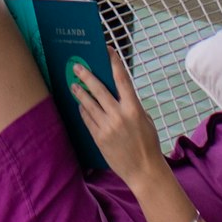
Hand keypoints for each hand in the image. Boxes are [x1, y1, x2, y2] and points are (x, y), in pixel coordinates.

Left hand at [68, 51, 164, 187]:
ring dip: (80, 93)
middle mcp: (119, 115)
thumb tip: (119, 95)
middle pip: (99, 90)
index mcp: (134, 108)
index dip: (114, 62)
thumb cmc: (148, 144)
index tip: (107, 50)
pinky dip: (83, 110)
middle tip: (77, 67)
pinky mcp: (99, 138)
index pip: (122, 79)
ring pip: (89, 104)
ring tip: (73, 84)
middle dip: (87, 76)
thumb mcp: (146, 120)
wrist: (144, 170)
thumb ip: (132, 106)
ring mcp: (107, 127)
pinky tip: (80, 105)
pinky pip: (87, 119)